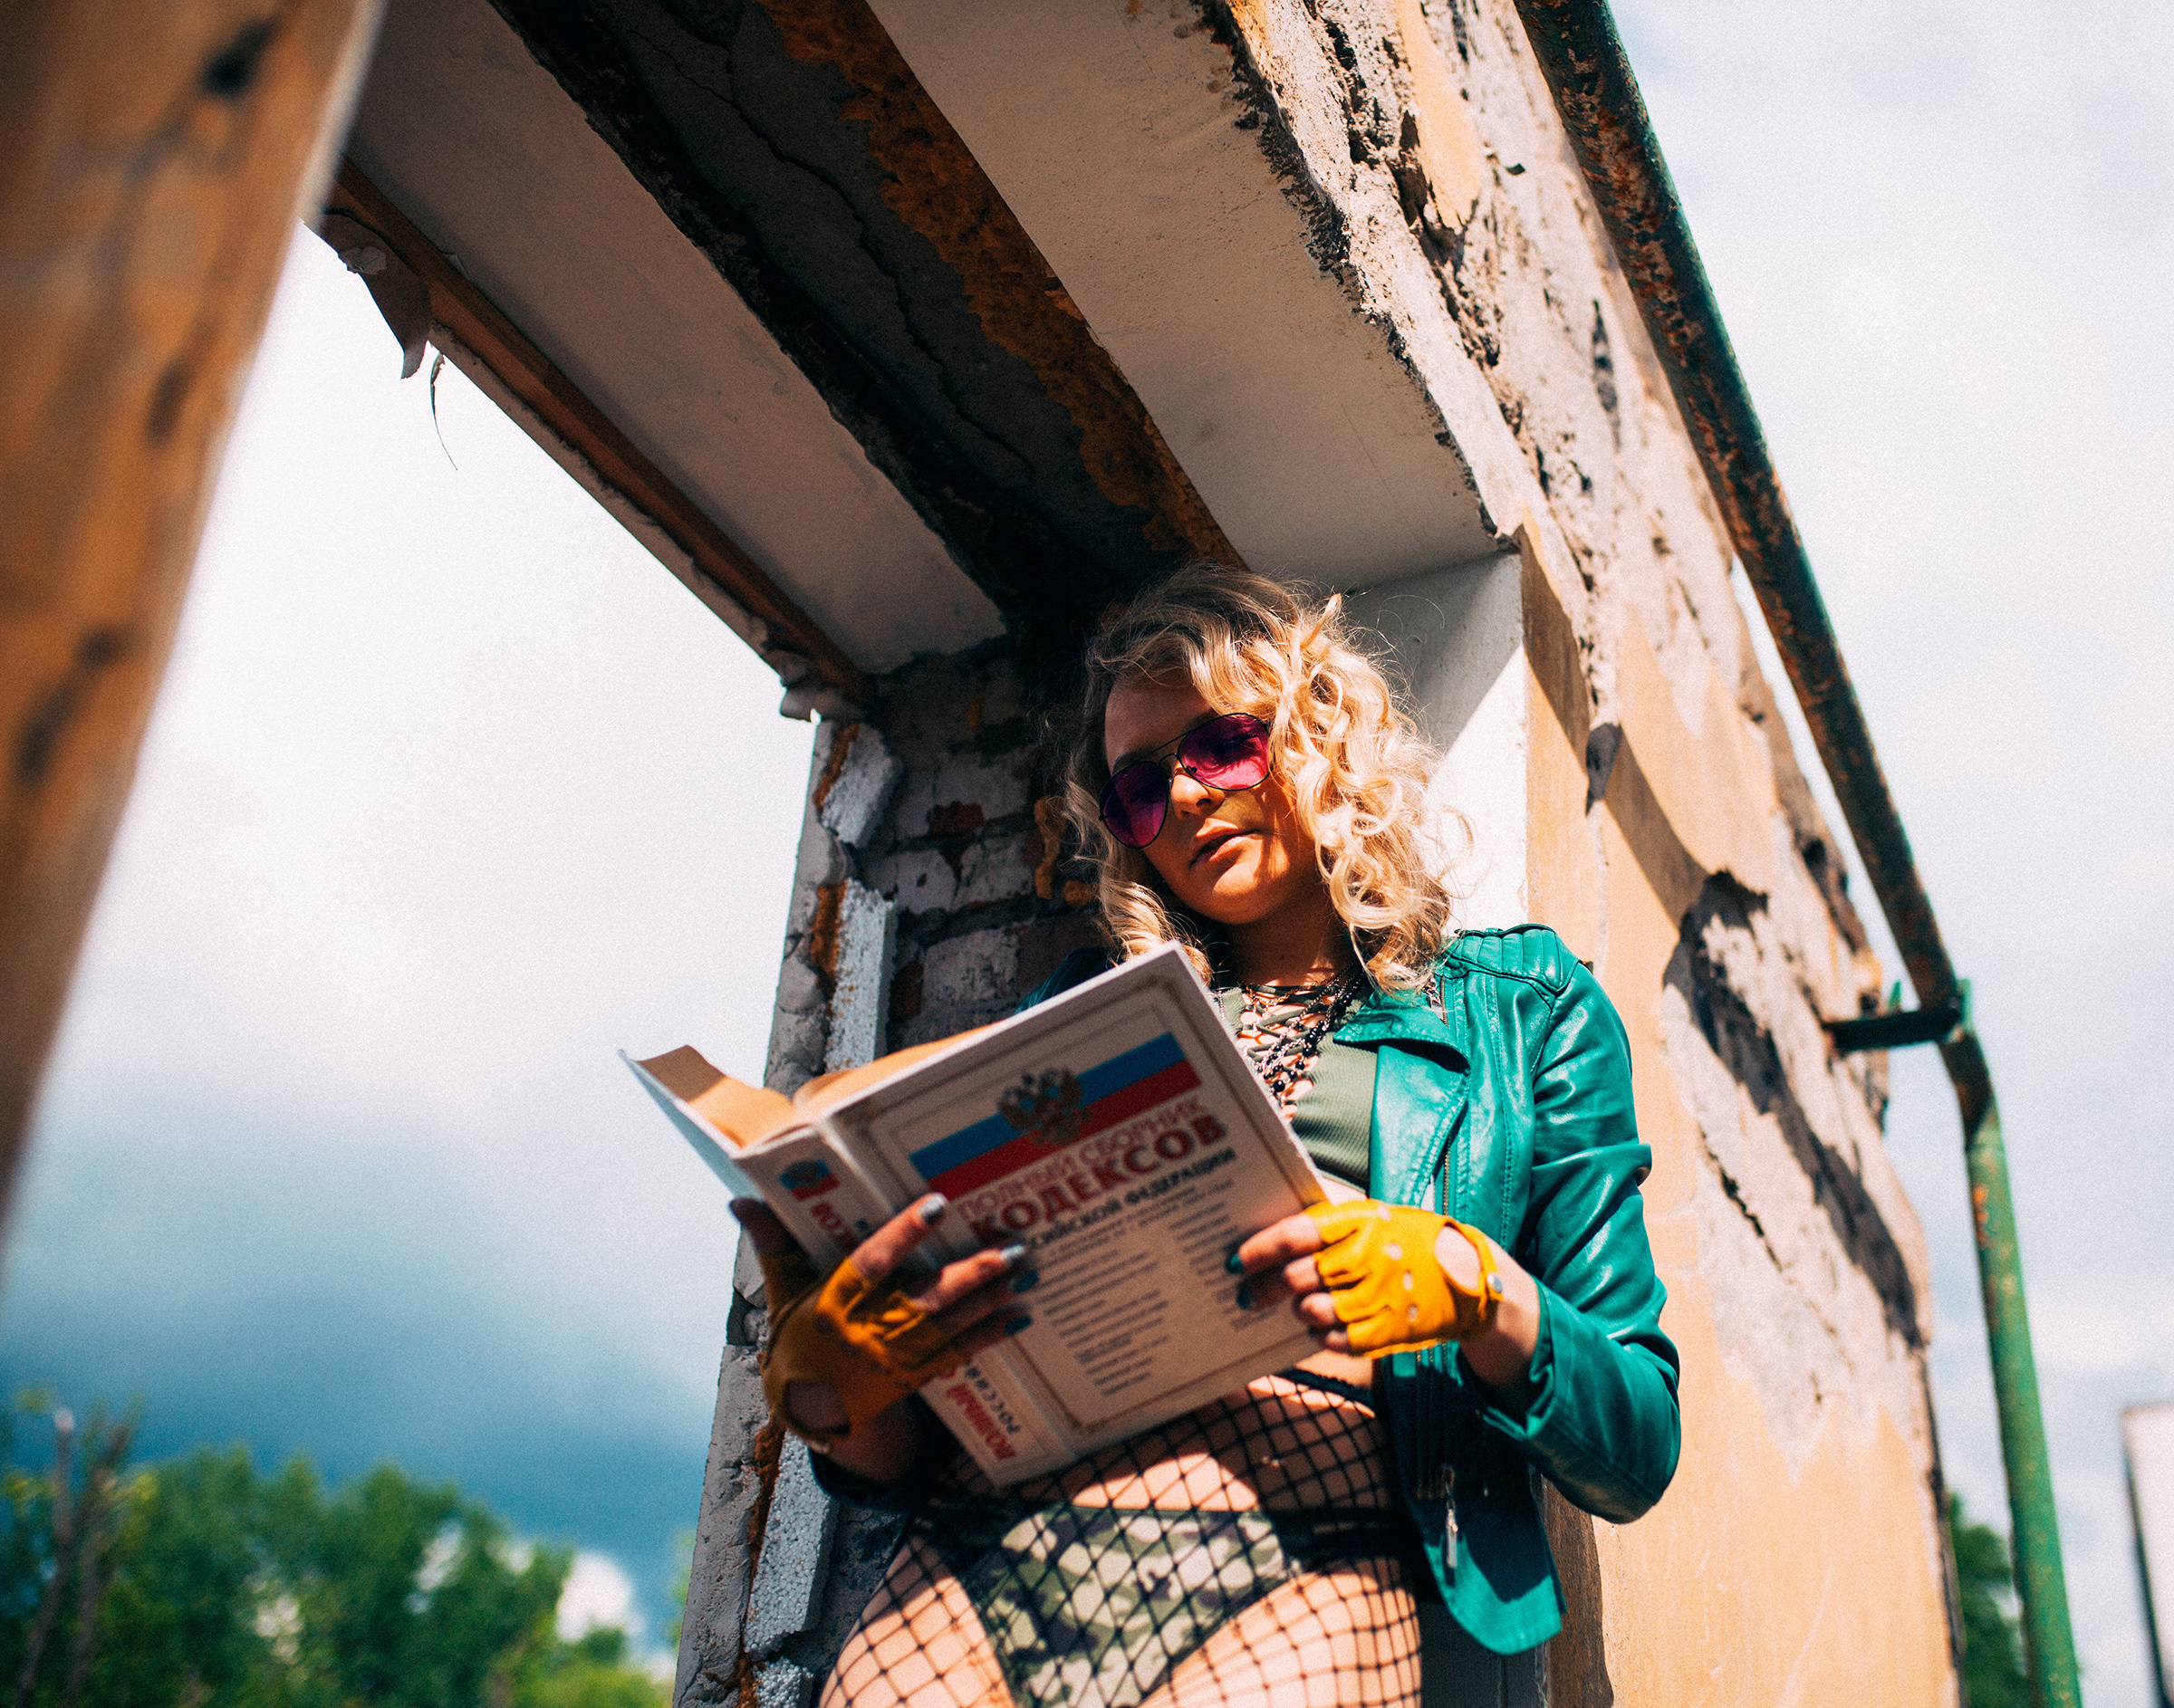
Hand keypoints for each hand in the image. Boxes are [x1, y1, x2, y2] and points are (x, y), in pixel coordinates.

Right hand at [730, 1196, 1034, 1453]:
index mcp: (832, 1303)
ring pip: (947, 1326)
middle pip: (924, 1300)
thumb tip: (740, 1200)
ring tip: (1025, 1274)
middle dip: (970, 1274)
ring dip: (989, 1301)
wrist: (810, 1409)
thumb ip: (774, 1244)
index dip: (903, 1234)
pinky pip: (956, 1355)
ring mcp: (892, 1358)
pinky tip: (1019, 1316)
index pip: (870, 1264)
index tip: (937, 1204)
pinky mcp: (912, 1377)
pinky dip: (988, 1336)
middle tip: (1011, 1248)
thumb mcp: (783, 1292)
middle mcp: (865, 1332)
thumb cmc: (798, 1337)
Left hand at [1231, 1203, 1542, 1390]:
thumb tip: (1267, 1221)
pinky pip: (1335, 1340)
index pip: (1294, 1235)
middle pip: (1296, 1279)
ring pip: (1312, 1312)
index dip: (1258, 1251)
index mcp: (1358, 1222)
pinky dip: (1321, 1335)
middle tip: (1246, 1294)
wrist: (1463, 1273)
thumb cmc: (1403, 1237)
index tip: (1234, 1262)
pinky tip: (1321, 1325)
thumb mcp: (1370, 1214)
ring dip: (1297, 1310)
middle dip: (1264, 1289)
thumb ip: (1324, 1218)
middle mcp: (1366, 1259)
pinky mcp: (1386, 1331)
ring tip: (1296, 1305)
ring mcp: (1377, 1298)